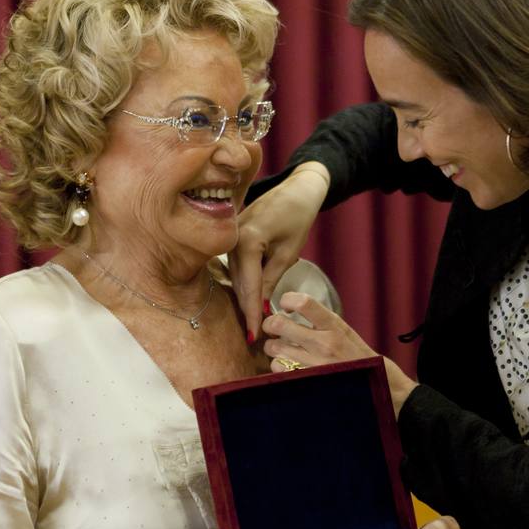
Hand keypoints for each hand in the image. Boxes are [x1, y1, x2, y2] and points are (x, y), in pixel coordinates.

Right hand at [231, 162, 330, 342]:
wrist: (296, 189)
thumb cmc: (298, 217)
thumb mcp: (288, 252)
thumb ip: (271, 279)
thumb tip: (260, 307)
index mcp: (247, 241)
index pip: (248, 286)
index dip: (251, 314)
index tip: (253, 337)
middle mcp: (232, 238)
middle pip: (239, 283)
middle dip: (247, 310)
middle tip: (252, 338)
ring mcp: (230, 236)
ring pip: (236, 275)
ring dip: (245, 296)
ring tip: (253, 322)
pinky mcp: (234, 234)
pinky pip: (237, 263)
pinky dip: (245, 280)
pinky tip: (251, 296)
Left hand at [261, 292, 418, 413]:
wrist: (372, 381)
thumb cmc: (353, 352)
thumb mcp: (342, 329)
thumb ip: (318, 318)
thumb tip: (288, 306)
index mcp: (333, 325)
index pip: (303, 302)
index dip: (287, 299)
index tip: (286, 305)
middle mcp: (323, 343)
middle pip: (279, 324)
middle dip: (270, 323)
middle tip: (273, 326)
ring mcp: (314, 364)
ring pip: (274, 347)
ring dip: (273, 346)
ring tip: (282, 346)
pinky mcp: (307, 380)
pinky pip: (277, 368)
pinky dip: (278, 365)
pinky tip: (288, 363)